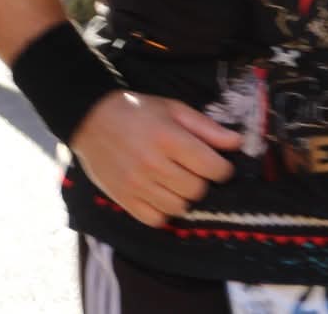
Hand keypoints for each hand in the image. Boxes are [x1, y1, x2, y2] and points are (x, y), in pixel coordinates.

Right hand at [69, 91, 240, 228]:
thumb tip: (237, 143)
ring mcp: (136, 185)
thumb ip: (206, 127)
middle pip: (197, 190)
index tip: (217, 164)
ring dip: (183, 196)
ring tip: (175, 180)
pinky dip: (163, 210)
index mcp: (168, 138)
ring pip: (179, 207)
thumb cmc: (136, 111)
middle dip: (201, 180)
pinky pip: (156, 219)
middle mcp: (153, 164)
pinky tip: (160, 193)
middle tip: (192, 169)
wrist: (90, 119)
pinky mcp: (124, 200)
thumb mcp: (173, 109)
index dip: (222, 168)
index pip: (213, 168)